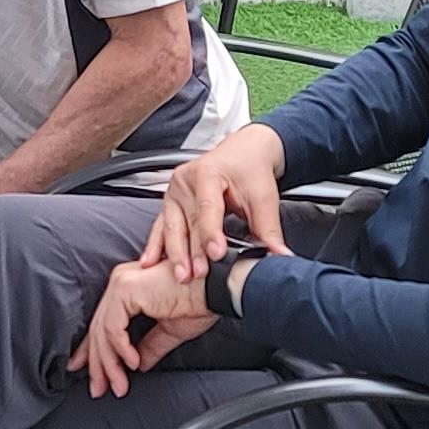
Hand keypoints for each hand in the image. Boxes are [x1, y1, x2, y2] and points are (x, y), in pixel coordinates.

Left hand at [78, 259, 220, 398]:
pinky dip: (120, 349)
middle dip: (98, 363)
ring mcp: (122, 284)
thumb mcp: (170, 330)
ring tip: (118, 385)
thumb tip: (139, 365)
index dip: (92, 350)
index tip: (91, 373)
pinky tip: (132, 364)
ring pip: (103, 331)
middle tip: (100, 389)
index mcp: (130, 289)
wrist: (218, 289)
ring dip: (109, 363)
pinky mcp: (127, 289)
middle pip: (99, 329)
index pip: (103, 323)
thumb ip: (150, 346)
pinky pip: (114, 327)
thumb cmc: (200, 301)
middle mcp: (121, 282)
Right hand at [151, 126, 288, 283]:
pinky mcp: (170, 203)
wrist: (243, 152)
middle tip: (197, 274)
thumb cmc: (250, 170)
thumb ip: (268, 228)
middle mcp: (186, 181)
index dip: (211, 233)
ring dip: (174, 254)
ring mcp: (174, 192)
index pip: (208, 207)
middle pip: (187, 221)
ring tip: (180, 275)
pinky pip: (160, 226)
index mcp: (208, 173)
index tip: (216, 254)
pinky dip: (156, 246)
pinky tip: (149, 263)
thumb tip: (279, 255)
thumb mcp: (263, 197)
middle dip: (191, 251)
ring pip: (171, 227)